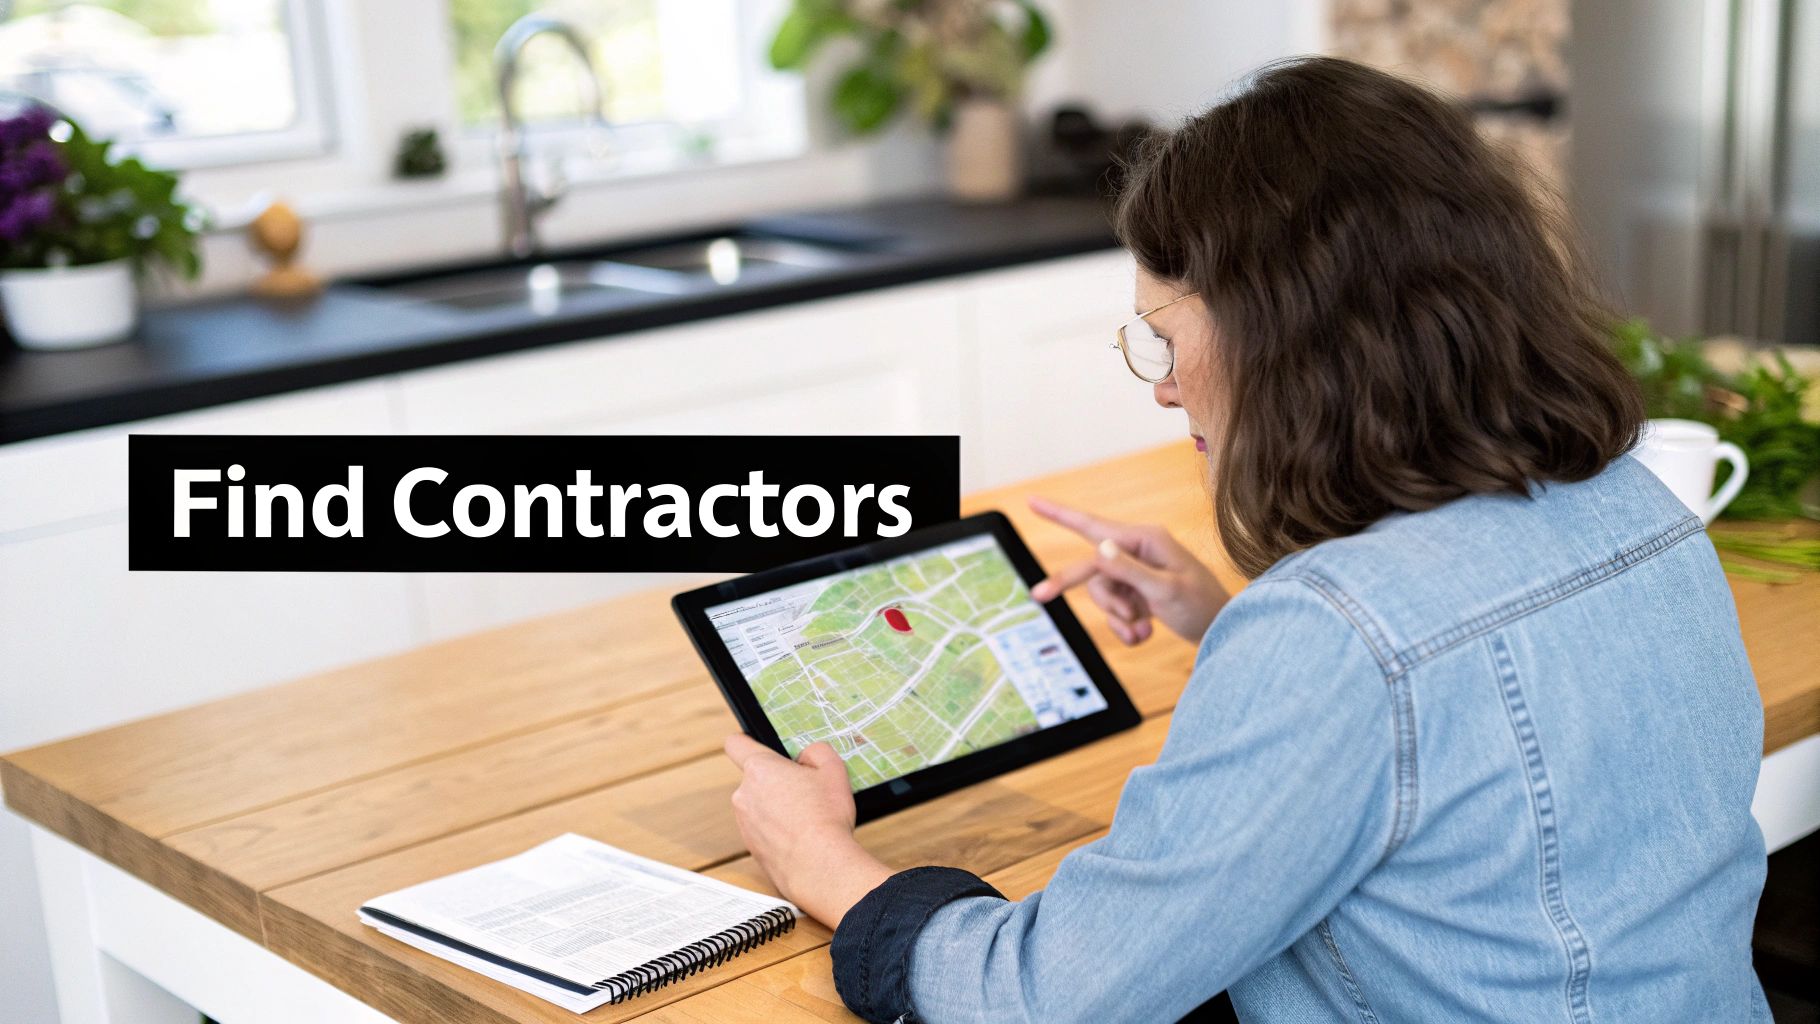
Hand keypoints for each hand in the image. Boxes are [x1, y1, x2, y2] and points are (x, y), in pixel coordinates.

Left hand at [723, 734, 891, 928]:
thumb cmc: (825, 819)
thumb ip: (817, 752)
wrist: (820, 866)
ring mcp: (745, 823)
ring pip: (760, 806)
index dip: (745, 742)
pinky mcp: (751, 848)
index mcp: (760, 769)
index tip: (754, 744)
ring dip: (777, 808)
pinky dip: (778, 832)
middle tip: (805, 790)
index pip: (736, 744)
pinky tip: (801, 837)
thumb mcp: (834, 770)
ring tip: (807, 818)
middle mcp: (744, 794)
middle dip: (777, 782)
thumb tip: (806, 756)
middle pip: (756, 779)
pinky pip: (763, 830)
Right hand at [1026, 495, 1229, 643]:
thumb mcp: (1166, 590)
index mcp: (1145, 540)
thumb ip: (1131, 570)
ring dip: (1118, 617)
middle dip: (1074, 586)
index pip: (1093, 526)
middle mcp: (1137, 552)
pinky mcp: (1138, 594)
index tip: (1031, 500)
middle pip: (1091, 567)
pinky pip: (1115, 611)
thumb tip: (1100, 549)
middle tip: (1039, 596)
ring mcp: (1137, 574)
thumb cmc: (1203, 606)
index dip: (1059, 513)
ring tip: (1143, 627)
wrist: (1223, 631)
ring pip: (1102, 593)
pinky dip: (1126, 627)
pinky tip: (1146, 633)